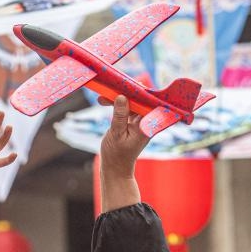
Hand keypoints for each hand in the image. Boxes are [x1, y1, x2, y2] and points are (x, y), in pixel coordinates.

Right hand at [97, 96, 149, 210]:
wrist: (115, 168)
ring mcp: (138, 120)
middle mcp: (145, 120)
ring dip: (117, 97)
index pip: (147, 102)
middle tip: (112, 85)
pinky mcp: (129, 121)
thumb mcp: (116, 134)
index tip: (128, 83)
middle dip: (126, 91)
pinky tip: (104, 101)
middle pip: (139, 99)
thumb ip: (120, 115)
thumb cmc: (117, 155)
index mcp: (146, 124)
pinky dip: (115, 104)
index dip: (139, 90)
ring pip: (130, 102)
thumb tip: (122, 97)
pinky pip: (124, 108)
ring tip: (103, 96)